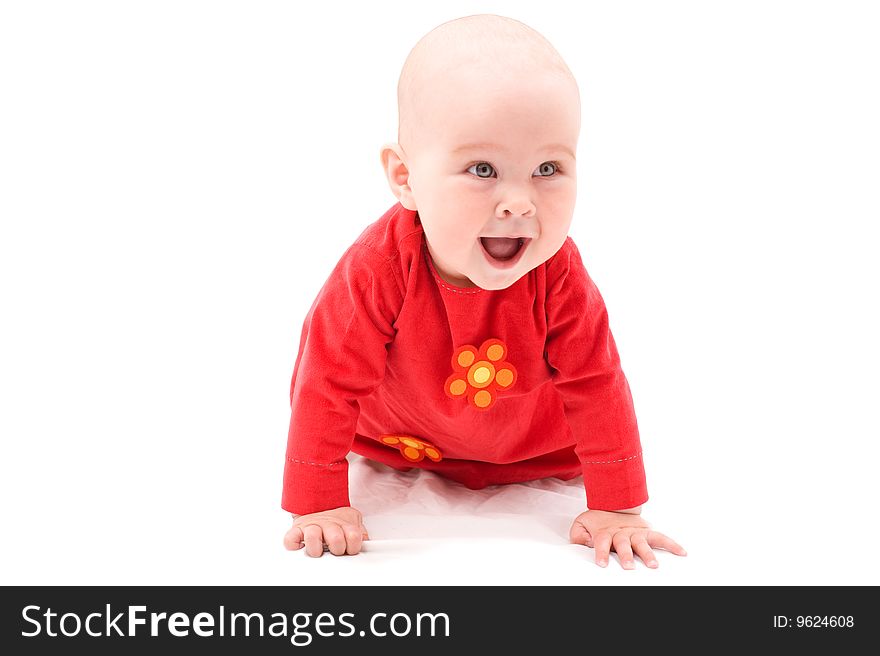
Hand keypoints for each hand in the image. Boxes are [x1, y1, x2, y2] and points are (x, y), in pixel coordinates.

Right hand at [283, 506, 369, 556]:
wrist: (316, 500)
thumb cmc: (335, 517)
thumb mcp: (352, 520)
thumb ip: (360, 532)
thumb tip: (366, 542)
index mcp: (343, 524)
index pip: (353, 537)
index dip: (354, 546)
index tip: (350, 549)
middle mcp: (327, 525)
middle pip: (336, 538)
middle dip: (338, 549)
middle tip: (336, 550)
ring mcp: (311, 527)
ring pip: (312, 537)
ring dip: (316, 547)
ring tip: (319, 550)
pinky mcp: (296, 530)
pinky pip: (290, 539)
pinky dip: (293, 545)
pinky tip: (299, 547)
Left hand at [569, 509, 685, 568]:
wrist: (612, 503)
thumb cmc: (597, 520)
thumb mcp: (581, 524)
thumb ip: (578, 535)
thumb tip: (580, 544)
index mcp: (605, 532)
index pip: (602, 542)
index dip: (601, 553)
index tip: (602, 563)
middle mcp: (621, 532)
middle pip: (623, 544)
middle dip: (626, 555)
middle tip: (629, 567)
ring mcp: (635, 532)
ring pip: (642, 542)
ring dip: (648, 553)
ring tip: (653, 565)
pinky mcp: (646, 531)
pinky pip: (660, 537)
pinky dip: (671, 544)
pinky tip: (681, 552)